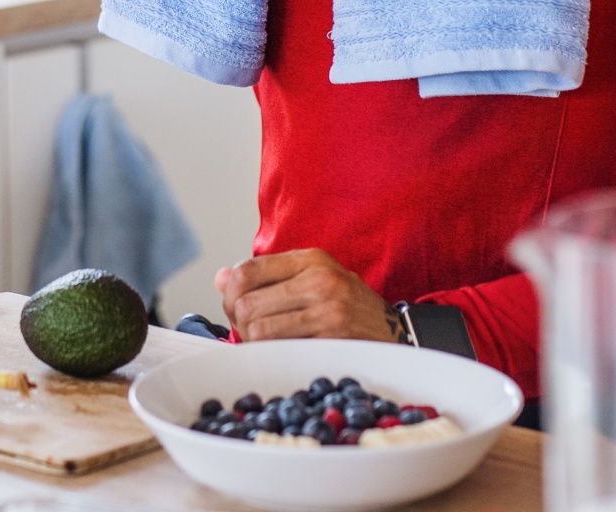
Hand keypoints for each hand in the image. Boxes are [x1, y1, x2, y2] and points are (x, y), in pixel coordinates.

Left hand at [215, 249, 409, 342]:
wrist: (395, 333)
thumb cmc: (346, 305)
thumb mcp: (312, 277)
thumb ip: (267, 275)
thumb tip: (220, 277)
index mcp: (311, 259)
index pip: (247, 270)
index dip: (231, 294)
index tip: (236, 307)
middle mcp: (319, 280)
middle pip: (246, 303)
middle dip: (238, 323)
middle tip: (249, 331)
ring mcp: (327, 311)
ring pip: (258, 331)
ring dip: (252, 343)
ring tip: (265, 344)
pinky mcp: (332, 341)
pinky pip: (279, 352)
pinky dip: (270, 356)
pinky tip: (280, 353)